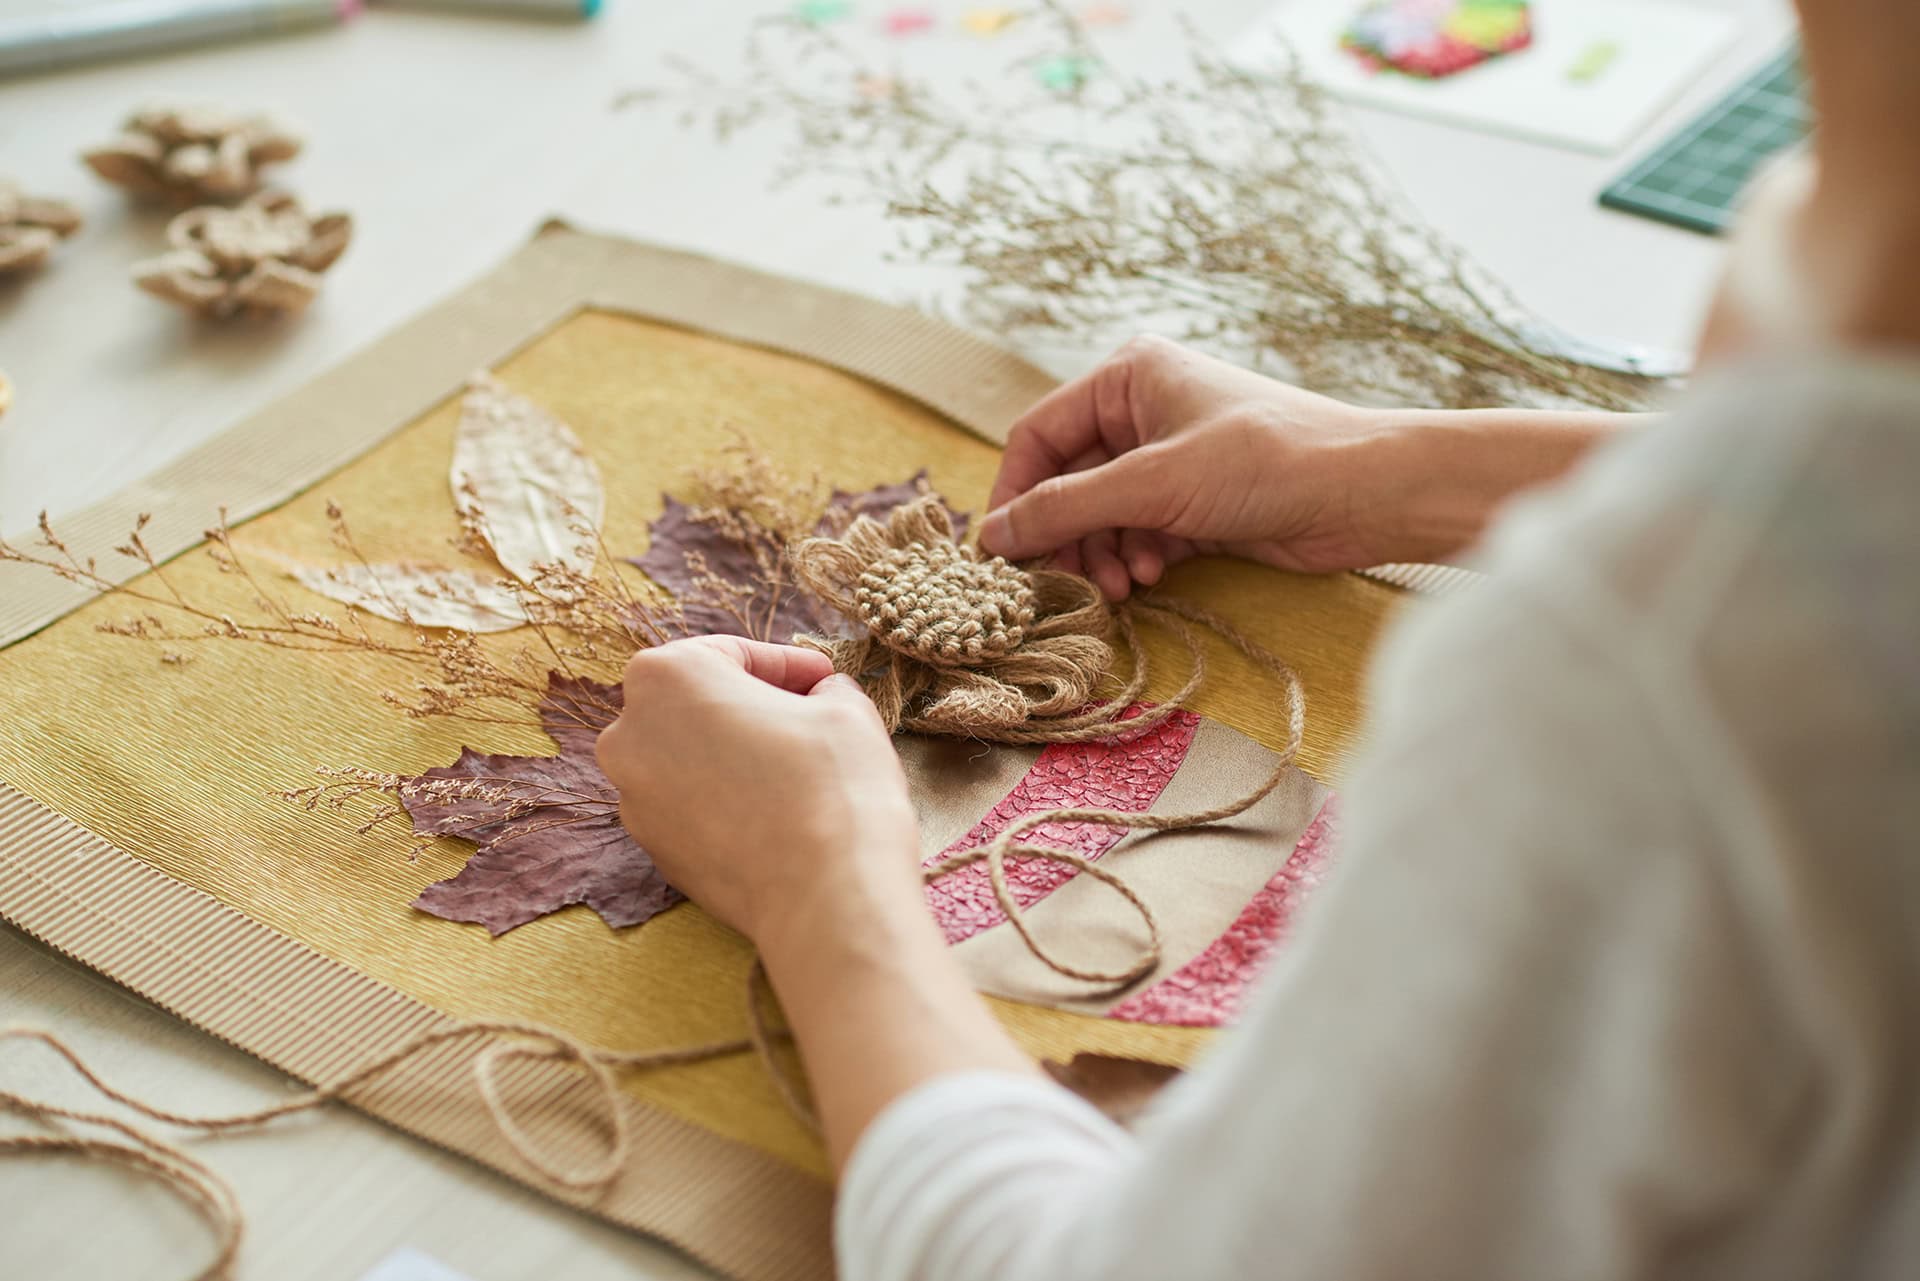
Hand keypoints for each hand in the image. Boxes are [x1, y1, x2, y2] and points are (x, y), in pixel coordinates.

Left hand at [595, 637, 922, 947]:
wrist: (824, 896)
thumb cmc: (833, 786)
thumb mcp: (844, 708)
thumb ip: (825, 688)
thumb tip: (821, 697)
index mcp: (665, 676)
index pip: (732, 653)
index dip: (788, 664)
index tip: (824, 679)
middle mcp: (629, 734)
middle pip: (698, 703)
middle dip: (751, 705)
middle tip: (809, 716)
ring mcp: (634, 798)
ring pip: (689, 757)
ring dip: (734, 754)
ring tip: (793, 768)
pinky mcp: (653, 850)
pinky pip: (690, 806)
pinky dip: (725, 800)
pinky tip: (774, 812)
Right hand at [978, 335, 1402, 597]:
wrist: (1365, 493)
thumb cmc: (1266, 461)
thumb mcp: (1154, 484)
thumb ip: (1067, 509)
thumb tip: (993, 536)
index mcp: (1128, 376)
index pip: (1039, 435)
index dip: (1016, 494)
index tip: (1001, 552)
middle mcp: (1144, 410)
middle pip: (1068, 481)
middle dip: (1066, 534)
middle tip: (1059, 583)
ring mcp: (1170, 457)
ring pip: (1101, 514)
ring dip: (1101, 553)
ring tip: (1118, 586)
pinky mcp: (1195, 500)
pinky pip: (1137, 532)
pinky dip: (1134, 558)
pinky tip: (1149, 577)